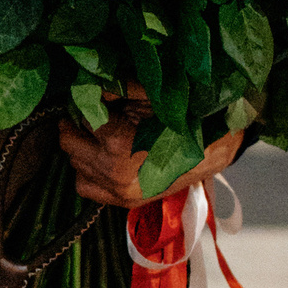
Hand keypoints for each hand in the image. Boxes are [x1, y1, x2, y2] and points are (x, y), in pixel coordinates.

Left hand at [57, 92, 242, 208]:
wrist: (216, 149)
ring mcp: (118, 192)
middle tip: (93, 113)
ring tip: (100, 134)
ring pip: (76, 165)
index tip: (93, 94)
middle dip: (78, 124)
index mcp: (117, 145)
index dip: (86, 102)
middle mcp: (112, 173)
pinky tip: (103, 157)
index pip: (81, 118)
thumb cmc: (187, 119)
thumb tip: (89, 86)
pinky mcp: (125, 202)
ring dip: (82, 147)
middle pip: (70, 143)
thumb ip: (118, 87)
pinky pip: (86, 186)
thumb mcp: (153, 95)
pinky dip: (88, 171)